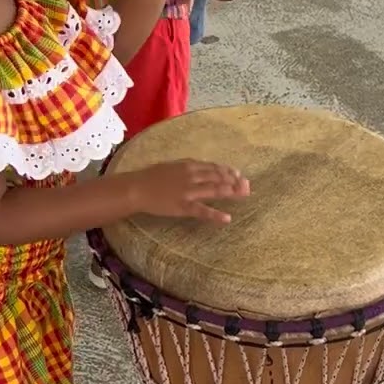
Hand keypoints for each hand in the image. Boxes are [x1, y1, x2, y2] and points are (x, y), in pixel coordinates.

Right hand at [125, 160, 250, 223]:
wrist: (136, 188)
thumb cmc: (151, 177)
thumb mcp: (171, 166)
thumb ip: (187, 167)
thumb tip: (201, 168)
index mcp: (188, 165)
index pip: (213, 167)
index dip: (228, 171)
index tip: (239, 175)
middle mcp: (191, 176)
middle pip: (218, 177)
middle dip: (234, 181)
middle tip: (247, 186)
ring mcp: (188, 191)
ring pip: (214, 190)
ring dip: (231, 192)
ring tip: (243, 195)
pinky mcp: (183, 206)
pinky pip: (202, 211)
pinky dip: (215, 215)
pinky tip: (227, 218)